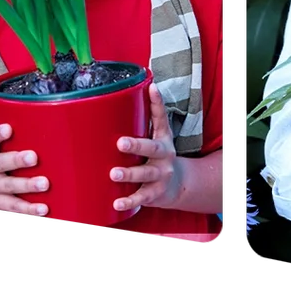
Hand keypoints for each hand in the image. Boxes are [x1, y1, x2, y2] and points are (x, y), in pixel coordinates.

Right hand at [0, 122, 47, 216]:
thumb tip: (3, 93)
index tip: (9, 128)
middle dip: (16, 160)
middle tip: (33, 156)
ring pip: (9, 187)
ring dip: (27, 185)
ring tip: (44, 183)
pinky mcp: (1, 203)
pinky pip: (15, 206)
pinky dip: (30, 209)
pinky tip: (44, 208)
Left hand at [112, 85, 182, 211]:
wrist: (177, 185)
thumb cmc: (155, 157)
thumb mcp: (154, 138)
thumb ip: (138, 122)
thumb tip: (116, 97)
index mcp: (162, 138)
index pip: (161, 118)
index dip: (157, 102)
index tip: (152, 88)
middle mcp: (164, 155)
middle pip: (152, 148)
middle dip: (136, 145)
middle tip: (120, 142)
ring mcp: (161, 174)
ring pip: (145, 174)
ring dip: (129, 174)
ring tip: (114, 174)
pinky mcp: (155, 193)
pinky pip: (142, 197)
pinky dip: (129, 201)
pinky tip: (117, 202)